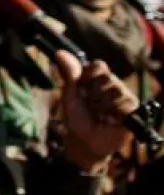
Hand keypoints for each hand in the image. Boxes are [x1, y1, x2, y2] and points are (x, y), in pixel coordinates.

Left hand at [57, 51, 137, 171]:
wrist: (84, 141)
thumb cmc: (76, 118)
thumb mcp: (69, 95)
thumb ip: (69, 74)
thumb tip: (60, 52)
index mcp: (97, 79)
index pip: (98, 65)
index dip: (88, 76)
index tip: (81, 89)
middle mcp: (113, 85)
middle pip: (107, 77)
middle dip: (93, 94)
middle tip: (91, 106)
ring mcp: (124, 97)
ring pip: (116, 90)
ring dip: (103, 106)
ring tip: (100, 114)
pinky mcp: (134, 110)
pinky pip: (126, 104)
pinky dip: (114, 114)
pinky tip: (110, 120)